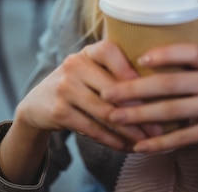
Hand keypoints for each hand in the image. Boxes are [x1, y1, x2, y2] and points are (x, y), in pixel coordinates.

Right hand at [15, 40, 150, 150]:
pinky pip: (92, 128)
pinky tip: (126, 147)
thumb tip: (159, 90)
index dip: (130, 68)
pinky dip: (112, 140)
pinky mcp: (59, 111)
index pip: (110, 51)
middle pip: (113, 89)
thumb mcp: (91, 71)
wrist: (37, 104)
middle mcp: (74, 65)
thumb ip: (116, 74)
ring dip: (129, 130)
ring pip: (105, 112)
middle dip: (140, 109)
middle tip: (160, 125)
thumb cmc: (77, 85)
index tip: (152, 86)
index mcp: (87, 52)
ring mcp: (65, 88)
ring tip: (147, 140)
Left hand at [100, 43, 197, 155]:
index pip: (188, 51)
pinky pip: (184, 137)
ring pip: (172, 110)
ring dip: (139, 115)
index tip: (138, 57)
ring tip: (115, 118)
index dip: (164, 53)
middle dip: (134, 88)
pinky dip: (160, 142)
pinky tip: (141, 146)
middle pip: (170, 83)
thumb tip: (154, 62)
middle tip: (108, 93)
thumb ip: (196, 68)